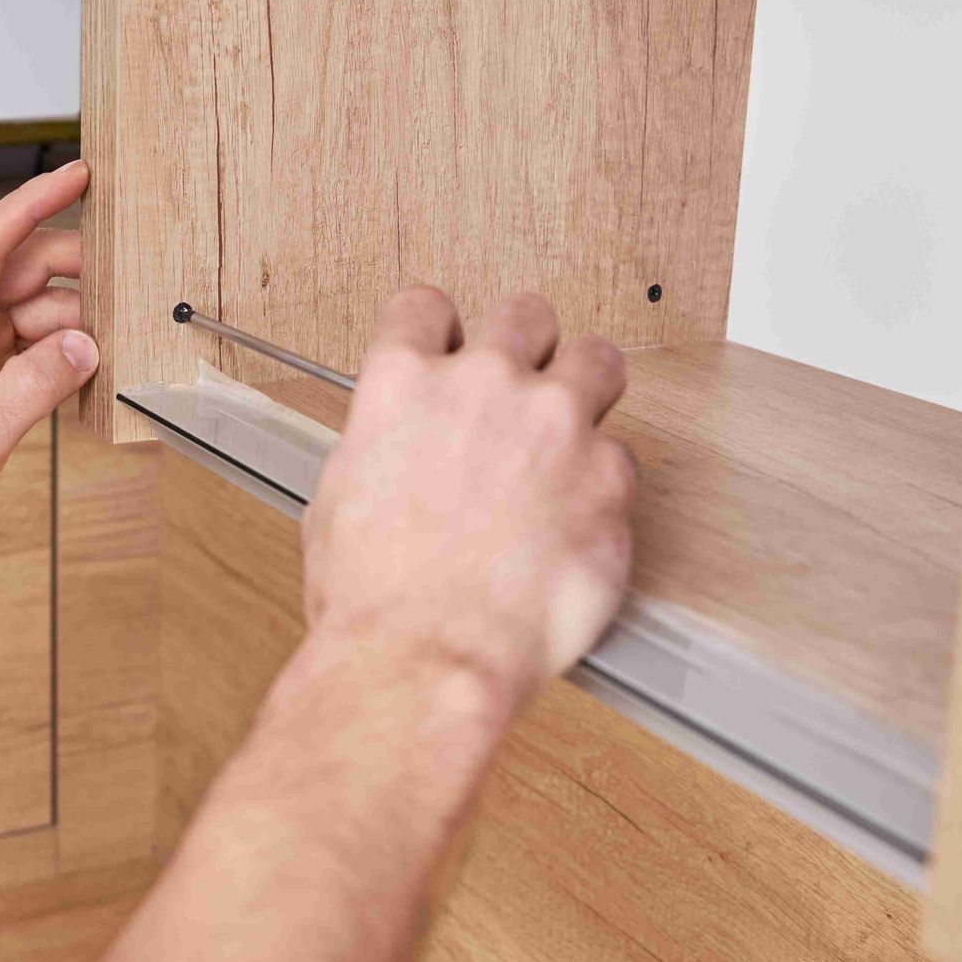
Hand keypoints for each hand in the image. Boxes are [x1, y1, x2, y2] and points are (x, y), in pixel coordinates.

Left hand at [0, 161, 97, 554]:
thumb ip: (32, 388)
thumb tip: (85, 346)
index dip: (33, 201)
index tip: (76, 175)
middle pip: (27, 265)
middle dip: (78, 272)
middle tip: (127, 288)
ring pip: (41, 301)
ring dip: (77, 321)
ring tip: (110, 347)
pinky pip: (38, 334)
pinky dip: (65, 347)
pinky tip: (85, 370)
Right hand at [297, 287, 635, 712]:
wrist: (429, 654)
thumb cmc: (374, 597)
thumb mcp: (339, 501)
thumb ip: (380, 449)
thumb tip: (394, 454)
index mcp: (403, 385)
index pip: (426, 308)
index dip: (440, 333)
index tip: (449, 352)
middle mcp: (482, 386)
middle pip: (525, 316)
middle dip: (526, 348)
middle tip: (523, 389)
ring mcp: (554, 425)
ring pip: (597, 359)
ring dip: (586, 386)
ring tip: (576, 428)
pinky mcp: (608, 478)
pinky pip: (622, 458)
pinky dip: (604, 483)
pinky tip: (578, 518)